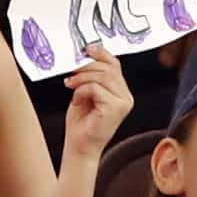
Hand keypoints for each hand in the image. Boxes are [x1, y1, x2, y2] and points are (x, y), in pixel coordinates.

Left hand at [63, 44, 132, 161]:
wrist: (80, 147)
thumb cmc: (81, 124)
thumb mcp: (85, 94)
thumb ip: (90, 77)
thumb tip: (83, 58)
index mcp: (121, 91)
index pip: (114, 64)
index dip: (101, 53)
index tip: (86, 49)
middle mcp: (126, 96)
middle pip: (108, 68)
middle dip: (86, 66)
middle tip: (70, 72)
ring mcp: (123, 102)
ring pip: (102, 75)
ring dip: (81, 78)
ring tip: (70, 85)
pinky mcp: (116, 108)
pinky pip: (96, 88)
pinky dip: (81, 91)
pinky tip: (76, 100)